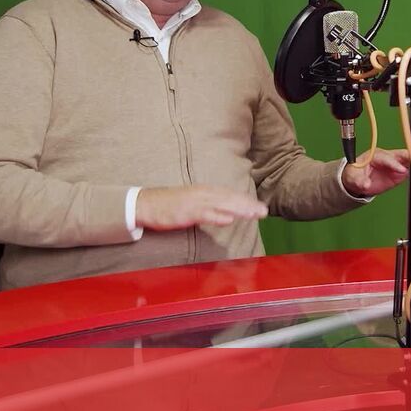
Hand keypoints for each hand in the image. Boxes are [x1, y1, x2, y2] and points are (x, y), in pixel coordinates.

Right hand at [136, 185, 268, 229]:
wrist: (145, 203)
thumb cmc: (171, 204)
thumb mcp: (194, 203)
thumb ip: (211, 207)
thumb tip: (229, 215)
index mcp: (206, 191)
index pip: (231, 195)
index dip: (247, 201)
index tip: (262, 208)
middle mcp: (203, 193)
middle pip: (230, 199)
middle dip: (248, 205)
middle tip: (264, 212)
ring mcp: (194, 202)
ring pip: (220, 205)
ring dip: (238, 209)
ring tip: (253, 214)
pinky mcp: (184, 212)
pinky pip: (202, 214)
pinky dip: (216, 216)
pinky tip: (228, 219)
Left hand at [342, 148, 410, 197]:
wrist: (358, 180)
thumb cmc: (355, 174)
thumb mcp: (353, 178)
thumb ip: (359, 181)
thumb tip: (366, 184)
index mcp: (376, 156)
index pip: (386, 158)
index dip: (394, 164)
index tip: (402, 171)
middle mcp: (388, 157)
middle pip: (401, 154)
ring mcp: (395, 164)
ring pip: (409, 159)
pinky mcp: (400, 171)